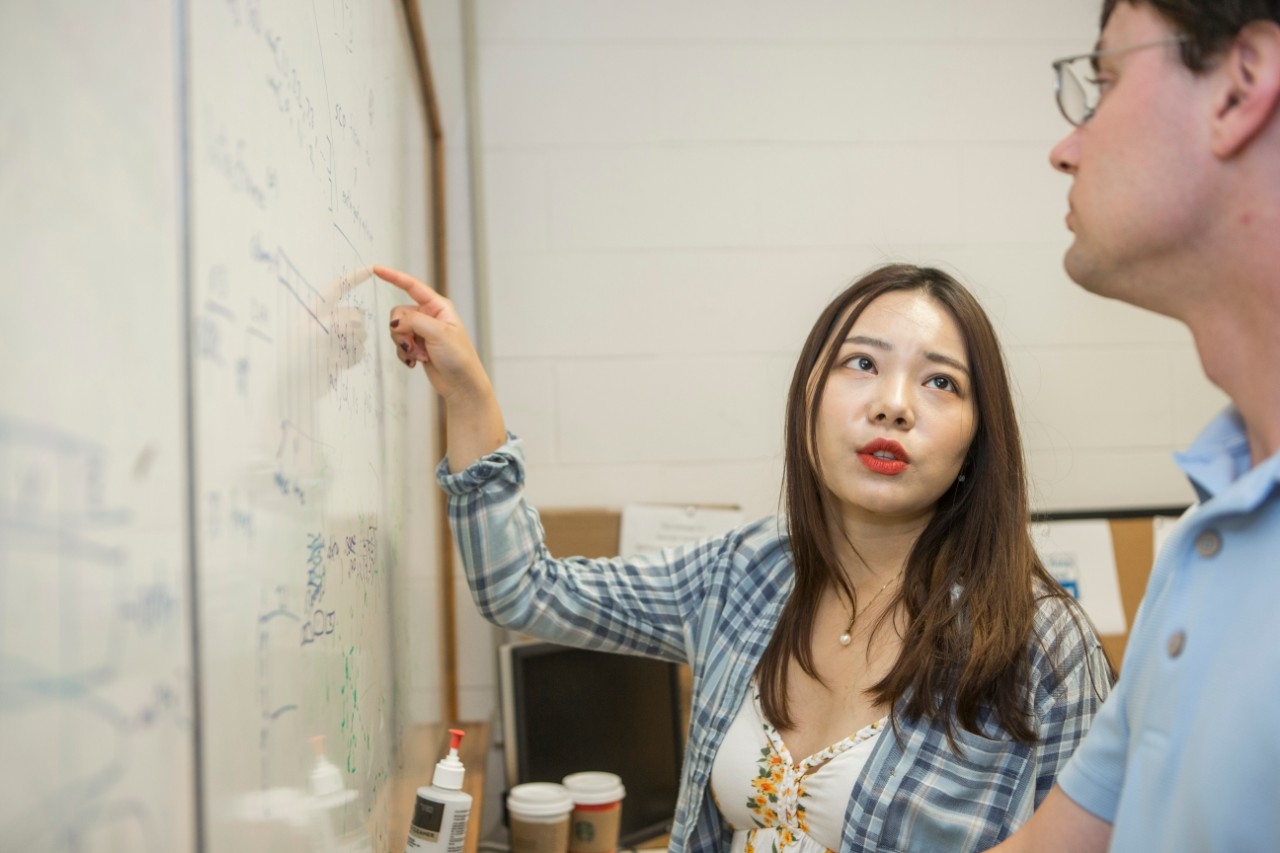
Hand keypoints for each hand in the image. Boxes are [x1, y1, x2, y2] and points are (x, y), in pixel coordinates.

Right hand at [375, 264, 485, 401]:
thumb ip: (414, 321)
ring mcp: (422, 331)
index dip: (394, 277)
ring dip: (404, 345)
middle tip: (414, 345)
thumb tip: (394, 321)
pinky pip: (398, 344)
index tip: (377, 269)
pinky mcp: (417, 346)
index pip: (412, 286)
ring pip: (396, 330)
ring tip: (421, 356)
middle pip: (398, 313)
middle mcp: (428, 316)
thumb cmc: (459, 357)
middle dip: (401, 331)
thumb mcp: (438, 333)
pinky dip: (404, 354)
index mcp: (438, 306)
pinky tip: (415, 362)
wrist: (461, 384)